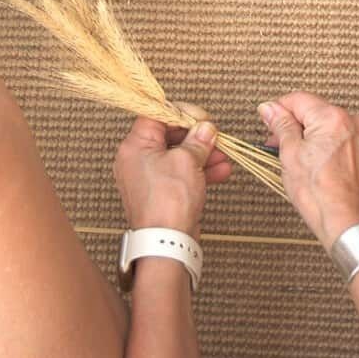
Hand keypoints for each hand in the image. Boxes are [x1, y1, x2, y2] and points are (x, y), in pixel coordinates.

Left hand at [114, 117, 231, 237]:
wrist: (166, 244)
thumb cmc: (168, 202)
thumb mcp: (187, 161)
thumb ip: (197, 140)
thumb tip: (205, 128)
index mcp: (135, 146)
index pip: (156, 114)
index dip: (181, 113)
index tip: (201, 118)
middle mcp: (137, 159)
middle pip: (169, 135)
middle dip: (196, 136)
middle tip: (215, 136)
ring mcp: (149, 177)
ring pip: (178, 156)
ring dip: (203, 153)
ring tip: (224, 155)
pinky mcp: (161, 193)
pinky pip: (180, 174)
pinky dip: (199, 171)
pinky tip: (221, 171)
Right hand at [258, 91, 358, 251]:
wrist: (346, 224)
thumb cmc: (319, 195)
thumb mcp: (290, 154)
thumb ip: (281, 125)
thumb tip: (270, 108)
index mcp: (332, 117)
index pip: (298, 99)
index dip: (278, 109)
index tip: (268, 121)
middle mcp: (352, 121)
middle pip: (314, 111)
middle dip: (294, 125)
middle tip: (277, 144)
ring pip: (327, 125)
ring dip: (310, 135)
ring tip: (296, 157)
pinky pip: (340, 137)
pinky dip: (326, 144)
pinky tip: (316, 163)